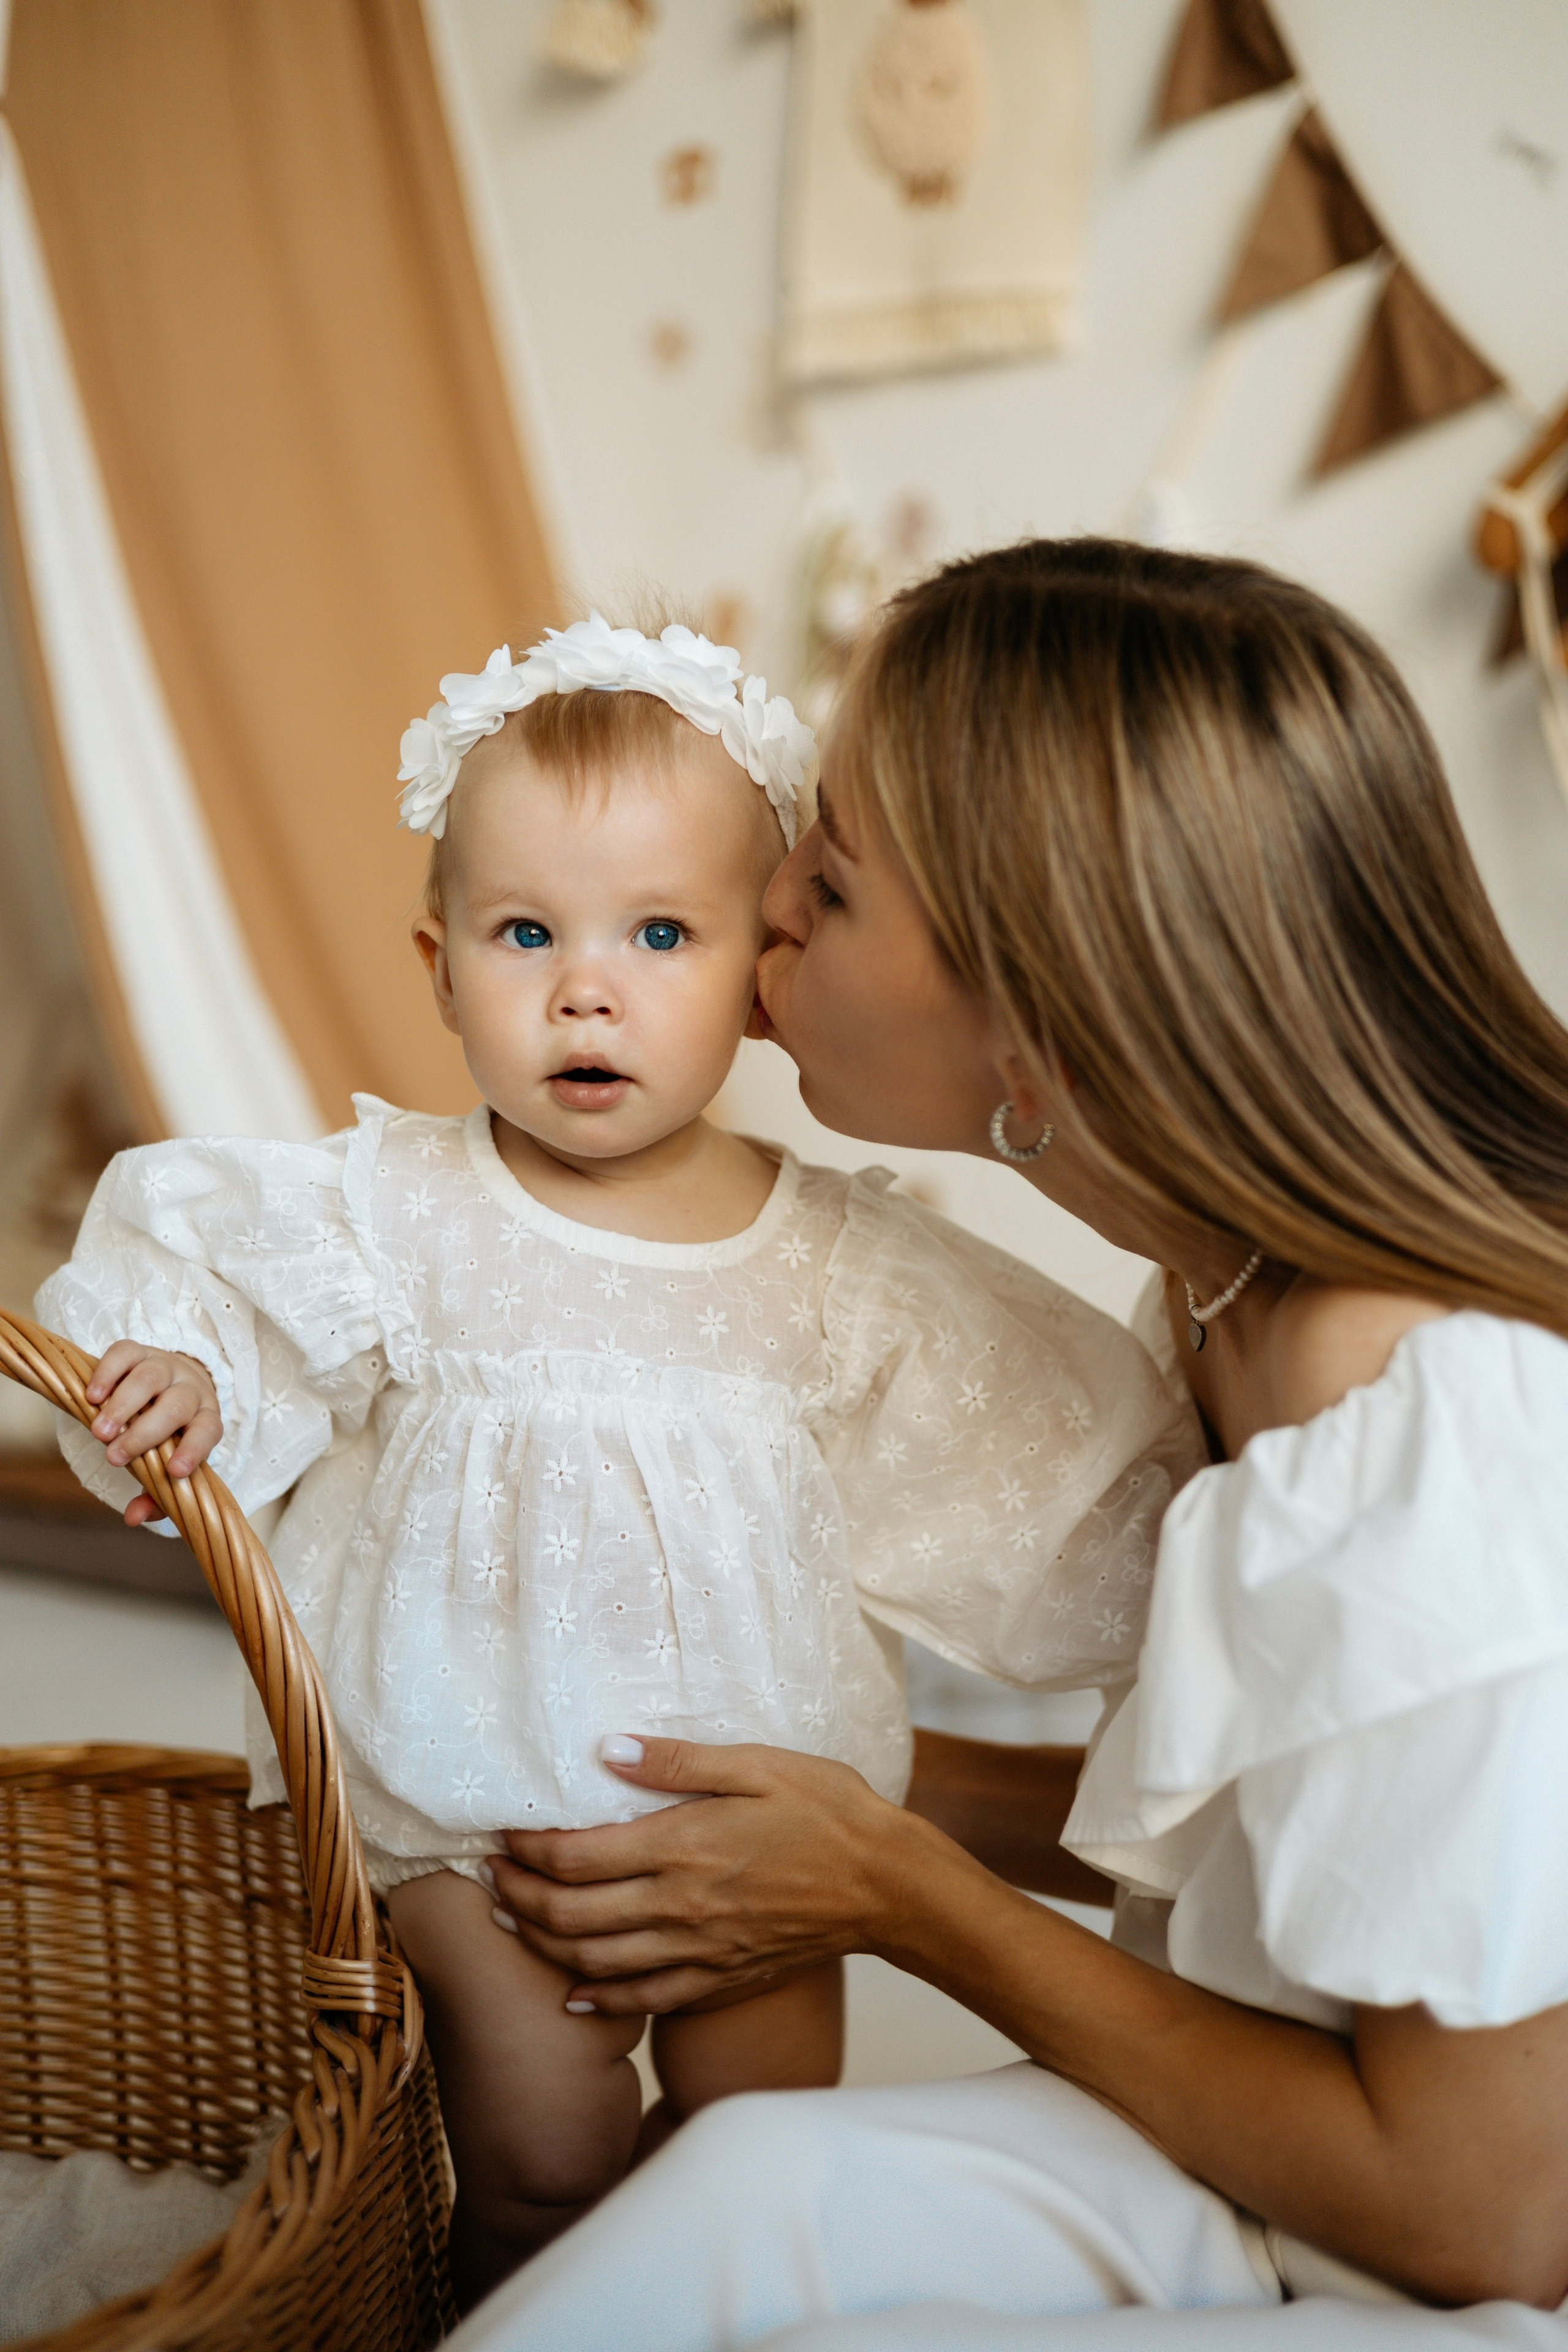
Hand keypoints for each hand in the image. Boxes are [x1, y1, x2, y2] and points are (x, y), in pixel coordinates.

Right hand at [84, 1342, 222, 1526]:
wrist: (168, 1381)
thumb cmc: (167, 1433)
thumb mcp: (166, 1463)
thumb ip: (155, 1495)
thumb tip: (132, 1518)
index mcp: (206, 1419)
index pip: (208, 1432)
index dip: (194, 1450)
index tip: (174, 1471)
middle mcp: (190, 1390)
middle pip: (175, 1407)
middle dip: (145, 1434)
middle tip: (114, 1456)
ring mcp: (165, 1366)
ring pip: (149, 1379)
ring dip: (123, 1407)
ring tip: (99, 1432)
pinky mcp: (139, 1350)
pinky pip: (126, 1353)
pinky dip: (108, 1374)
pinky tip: (92, 1397)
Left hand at [488, 1736, 951, 2015]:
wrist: (886, 1885)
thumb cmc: (826, 1812)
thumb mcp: (757, 1765)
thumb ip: (678, 1762)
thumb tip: (609, 1750)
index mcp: (683, 1847)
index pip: (576, 1856)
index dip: (527, 1848)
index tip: (502, 1833)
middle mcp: (679, 1907)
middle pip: (570, 1913)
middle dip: (518, 1897)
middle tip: (488, 1879)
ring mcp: (698, 1951)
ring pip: (594, 1962)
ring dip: (542, 1944)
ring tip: (510, 1923)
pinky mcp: (719, 1978)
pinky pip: (643, 2001)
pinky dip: (598, 2001)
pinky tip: (571, 1995)